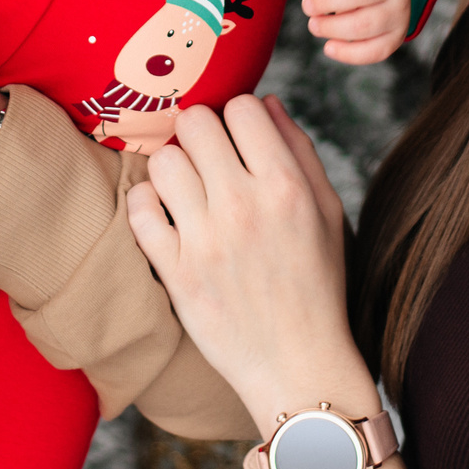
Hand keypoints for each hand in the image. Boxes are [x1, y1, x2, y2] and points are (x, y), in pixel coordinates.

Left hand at [125, 97, 376, 424]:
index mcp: (287, 187)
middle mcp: (244, 207)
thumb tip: (265, 102)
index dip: (239, 118)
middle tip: (207, 160)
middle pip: (195, 123)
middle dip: (200, 134)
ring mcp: (205, 241)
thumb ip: (299, 151)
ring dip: (173, 167)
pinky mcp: (175, 273)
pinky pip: (140, 208)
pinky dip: (148, 204)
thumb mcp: (328, 213)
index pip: (243, 107)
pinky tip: (167, 215)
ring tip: (187, 188)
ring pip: (163, 160)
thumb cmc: (317, 286)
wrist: (297, 366)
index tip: (239, 142)